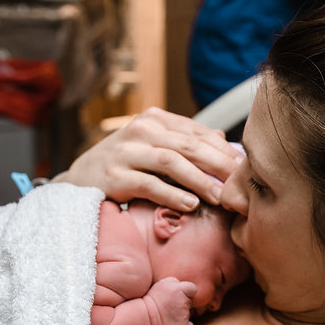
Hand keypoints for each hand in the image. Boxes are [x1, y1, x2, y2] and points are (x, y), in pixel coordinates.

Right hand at [53, 107, 243, 211]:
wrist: (79, 180)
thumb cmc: (126, 165)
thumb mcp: (154, 147)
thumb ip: (184, 144)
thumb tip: (223, 144)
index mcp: (154, 119)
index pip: (197, 132)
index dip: (224, 151)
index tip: (246, 168)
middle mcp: (140, 130)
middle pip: (188, 145)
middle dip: (219, 164)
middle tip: (241, 183)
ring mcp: (124, 152)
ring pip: (171, 162)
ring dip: (200, 180)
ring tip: (221, 196)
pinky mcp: (113, 176)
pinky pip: (149, 185)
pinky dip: (173, 195)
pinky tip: (191, 205)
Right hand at [144, 277, 196, 324]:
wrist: (144, 317)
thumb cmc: (151, 300)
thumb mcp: (161, 284)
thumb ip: (175, 281)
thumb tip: (183, 285)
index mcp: (179, 289)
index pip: (192, 289)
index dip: (188, 293)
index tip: (180, 295)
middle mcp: (184, 302)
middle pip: (190, 302)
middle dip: (183, 303)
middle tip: (170, 306)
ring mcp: (185, 315)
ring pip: (189, 314)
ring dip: (182, 314)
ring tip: (168, 314)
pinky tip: (173, 324)